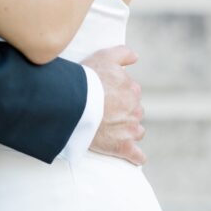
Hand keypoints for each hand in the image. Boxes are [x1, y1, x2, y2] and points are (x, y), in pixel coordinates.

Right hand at [85, 46, 145, 164]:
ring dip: (128, 130)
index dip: (118, 94)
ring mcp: (130, 129)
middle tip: (104, 111)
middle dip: (123, 112)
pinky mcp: (122, 147)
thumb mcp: (104, 57)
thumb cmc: (86, 80)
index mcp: (132, 90)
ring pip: (136, 131)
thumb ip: (123, 54)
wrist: (74, 104)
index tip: (105, 96)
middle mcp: (135, 109)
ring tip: (110, 129)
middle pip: (134, 112)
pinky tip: (133, 155)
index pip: (131, 93)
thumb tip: (136, 57)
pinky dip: (136, 156)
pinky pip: (137, 155)